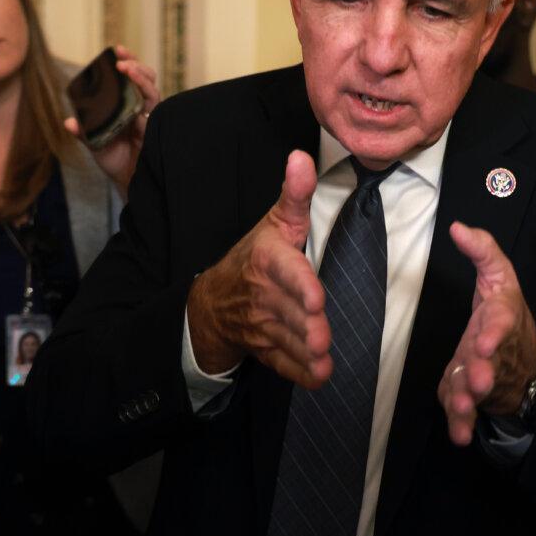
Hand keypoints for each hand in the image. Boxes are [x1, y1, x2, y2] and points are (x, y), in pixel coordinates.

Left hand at [64, 45, 161, 198]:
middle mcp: (142, 109)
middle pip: (147, 80)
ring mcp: (150, 120)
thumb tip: (68, 121)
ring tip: (129, 71)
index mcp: (128, 104)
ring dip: (141, 81)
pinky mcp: (154, 134)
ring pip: (153, 94)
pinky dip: (145, 110)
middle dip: (137, 67)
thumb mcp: (94, 142)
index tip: (117, 49)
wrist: (126, 181)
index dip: (128, 62)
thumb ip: (84, 132)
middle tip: (123, 61)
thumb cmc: (113, 157)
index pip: (132, 77)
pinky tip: (137, 105)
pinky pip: (153, 119)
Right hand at [186, 150, 331, 388]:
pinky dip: (299, 374)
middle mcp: (261, 294)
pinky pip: (281, 365)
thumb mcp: (274, 222)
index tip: (315, 298)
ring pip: (285, 340)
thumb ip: (295, 194)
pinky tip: (318, 378)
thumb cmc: (253, 258)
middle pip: (287, 311)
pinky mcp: (265, 350)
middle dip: (304, 324)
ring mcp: (261, 325)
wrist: (213, 303)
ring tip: (322, 357)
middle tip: (320, 336)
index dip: (300, 286)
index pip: (285, 272)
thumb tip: (301, 157)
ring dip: (303, 352)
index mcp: (266, 259)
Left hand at [437, 222, 535, 445]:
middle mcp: (495, 350)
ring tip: (461, 406)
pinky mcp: (473, 395)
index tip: (483, 342)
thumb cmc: (503, 311)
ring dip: (469, 399)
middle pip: (489, 362)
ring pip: (477, 389)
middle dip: (482, 371)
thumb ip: (481, 251)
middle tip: (475, 381)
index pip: (500, 324)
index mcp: (501, 319)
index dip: (493, 334)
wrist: (521, 357)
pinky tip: (458, 436)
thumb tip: (458, 228)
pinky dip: (463, 424)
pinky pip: (468, 411)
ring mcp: (485, 374)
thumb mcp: (498, 276)